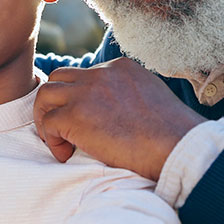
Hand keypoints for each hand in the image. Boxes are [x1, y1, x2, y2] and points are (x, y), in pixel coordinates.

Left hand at [33, 58, 205, 180]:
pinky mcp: (75, 115)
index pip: (84, 75)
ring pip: (45, 94)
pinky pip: (49, 124)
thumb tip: (110, 113)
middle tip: (59, 128)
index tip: (84, 121)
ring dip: (46, 117)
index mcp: (120, 68)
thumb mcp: (149, 100)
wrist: (178, 147)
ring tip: (57, 140)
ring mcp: (86, 93)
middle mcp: (100, 75)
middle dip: (54, 102)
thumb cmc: (172, 135)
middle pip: (59, 78)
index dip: (78, 98)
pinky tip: (67, 154)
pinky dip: (53, 141)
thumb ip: (126, 96)